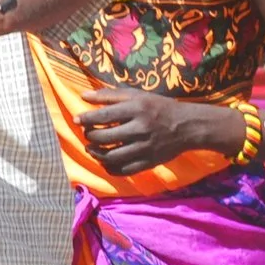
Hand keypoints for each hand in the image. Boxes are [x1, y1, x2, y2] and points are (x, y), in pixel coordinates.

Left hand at [77, 87, 230, 176]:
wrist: (187, 126)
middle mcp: (140, 128)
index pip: (104, 116)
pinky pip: (123, 170)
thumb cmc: (159, 107)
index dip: (86, 119)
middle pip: (105, 137)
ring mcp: (144, 147)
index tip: (77, 120)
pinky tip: (105, 161)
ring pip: (111, 156)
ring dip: (96, 154)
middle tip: (88, 134)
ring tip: (92, 148)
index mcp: (137, 108)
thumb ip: (110, 95)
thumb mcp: (137, 95)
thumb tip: (83, 97)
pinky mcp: (148, 162)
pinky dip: (109, 168)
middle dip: (90, 136)